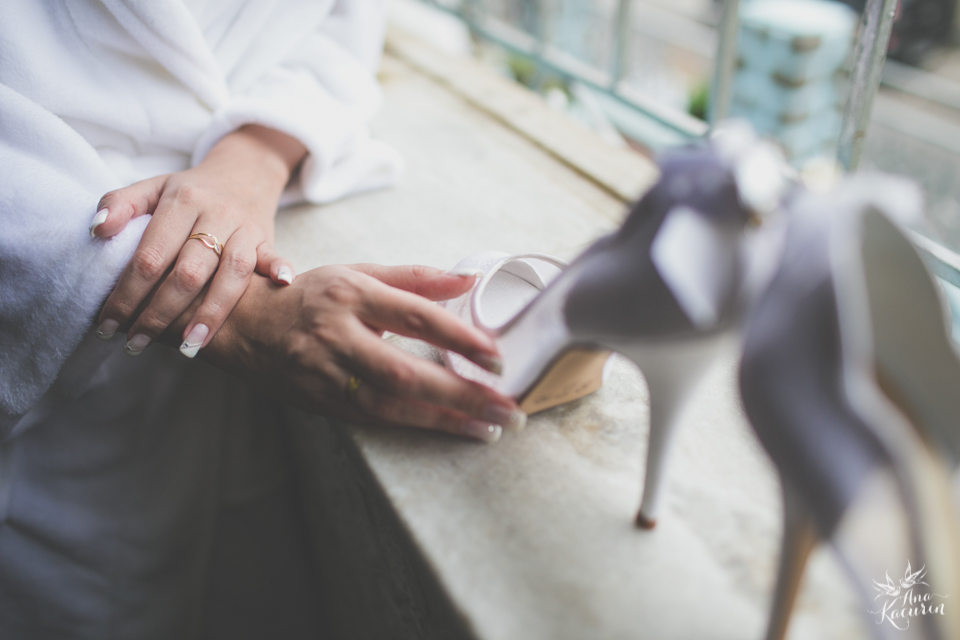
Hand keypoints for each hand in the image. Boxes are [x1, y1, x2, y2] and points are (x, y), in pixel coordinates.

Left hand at [92, 125, 306, 356]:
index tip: (109, 324)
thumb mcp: (152, 187)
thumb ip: (119, 204)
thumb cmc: (190, 190)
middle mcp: (215, 214)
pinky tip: (279, 288)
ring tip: (190, 346)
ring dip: (212, 312)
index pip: (150, 256)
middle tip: (137, 343)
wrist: (243, 171)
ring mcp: (244, 228)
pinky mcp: (267, 238)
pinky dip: (279, 269)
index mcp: (182, 202)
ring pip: (232, 272)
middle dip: (161, 313)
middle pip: (188, 272)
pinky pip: (273, 256)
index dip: (127, 294)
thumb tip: (97, 231)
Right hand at [196, 263, 524, 442]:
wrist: (245, 328)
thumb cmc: (311, 297)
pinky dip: (417, 426)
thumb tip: (471, 278)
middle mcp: (336, 335)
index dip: (459, 338)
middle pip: (406, 372)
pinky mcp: (321, 402)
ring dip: (445, 419)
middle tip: (508, 406)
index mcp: (351, 294)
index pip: (415, 316)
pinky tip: (451, 428)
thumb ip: (416, 278)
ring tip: (490, 426)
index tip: (497, 356)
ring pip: (391, 405)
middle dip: (461, 394)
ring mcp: (325, 374)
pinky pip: (376, 419)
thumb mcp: (358, 274)